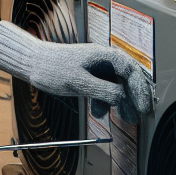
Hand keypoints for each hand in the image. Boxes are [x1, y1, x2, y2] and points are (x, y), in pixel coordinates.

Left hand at [0, 21, 152, 122]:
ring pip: (118, 85)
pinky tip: (100, 114)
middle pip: (129, 78)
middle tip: (141, 115)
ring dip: (123, 102)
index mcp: (103, 55)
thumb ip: (103, 90)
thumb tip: (124, 98)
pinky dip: (107, 102)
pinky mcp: (89, 76)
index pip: (131, 70)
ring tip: (128, 119)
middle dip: (136, 97)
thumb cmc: (52, 68)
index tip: (143, 107)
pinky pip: (105, 89)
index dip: (141, 89)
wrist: (32, 64)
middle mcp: (103, 60)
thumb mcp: (78, 82)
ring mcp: (96, 68)